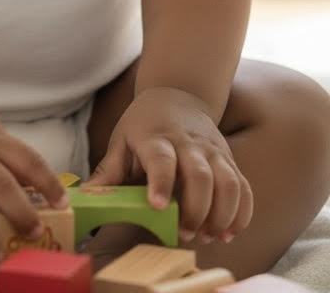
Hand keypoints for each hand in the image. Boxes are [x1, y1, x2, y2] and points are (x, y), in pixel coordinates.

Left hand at [82, 86, 253, 243]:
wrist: (177, 93)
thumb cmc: (144, 123)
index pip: (161, 159)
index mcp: (157, 138)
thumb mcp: (122, 139)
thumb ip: (109, 170)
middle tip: (186, 232)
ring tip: (208, 235)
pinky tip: (229, 232)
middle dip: (196, 209)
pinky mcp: (229, 159)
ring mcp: (213, 151)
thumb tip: (85, 197)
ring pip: (228, 182)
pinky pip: (244, 187)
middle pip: (201, 175)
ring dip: (222, 214)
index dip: (160, 182)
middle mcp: (189, 143)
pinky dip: (242, 212)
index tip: (157, 206)